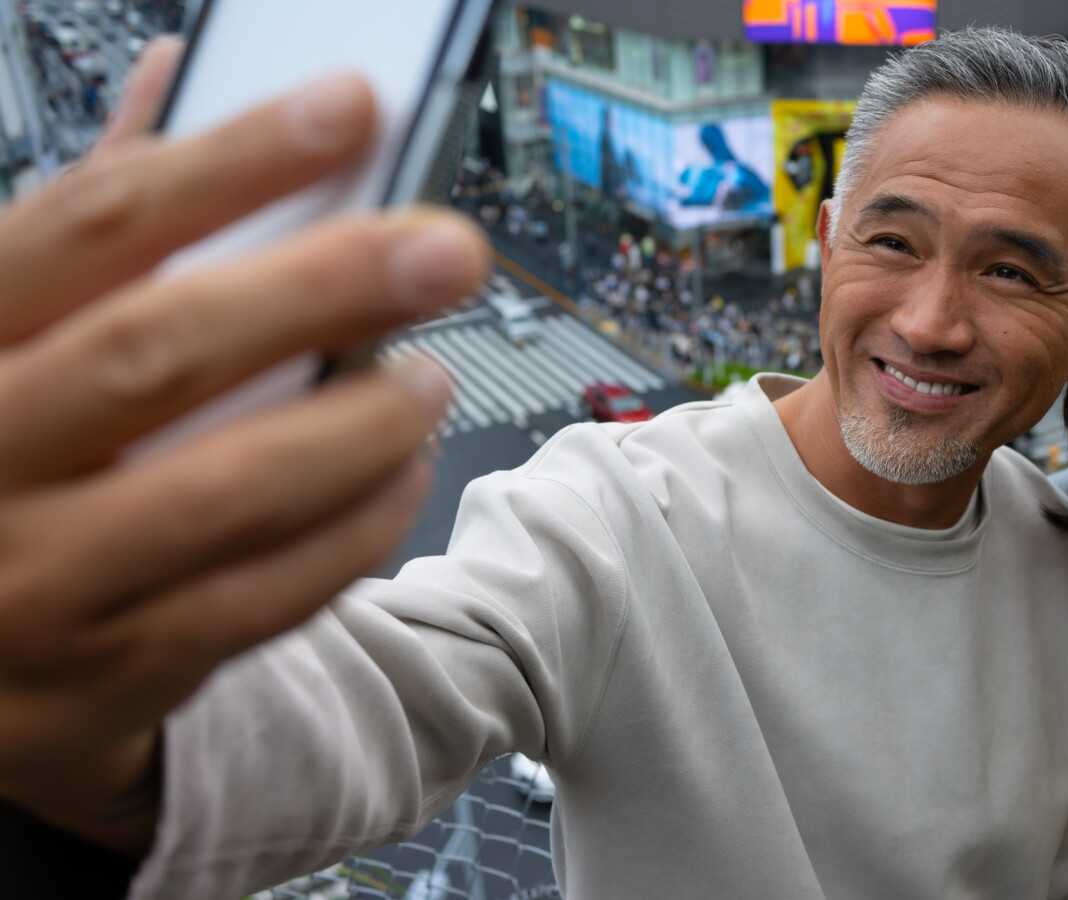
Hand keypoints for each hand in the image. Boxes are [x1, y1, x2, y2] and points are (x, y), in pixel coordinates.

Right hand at [0, 44, 487, 854]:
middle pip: (163, 351)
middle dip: (324, 287)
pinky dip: (353, 530)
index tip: (346, 109)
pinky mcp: (113, 668)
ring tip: (428, 376)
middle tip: (441, 251)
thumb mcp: (11, 330)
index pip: (92, 227)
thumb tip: (182, 79)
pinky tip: (402, 474)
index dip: (230, 159)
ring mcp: (37, 578)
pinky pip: (262, 598)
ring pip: (225, 492)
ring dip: (357, 425)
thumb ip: (92, 222)